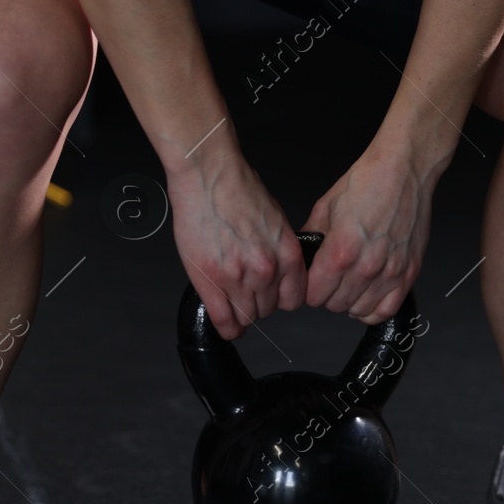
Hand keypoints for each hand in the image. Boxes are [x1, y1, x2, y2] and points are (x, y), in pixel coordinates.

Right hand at [169, 154, 306, 340]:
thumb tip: (278, 270)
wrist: (209, 176)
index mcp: (287, 255)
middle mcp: (267, 270)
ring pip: (246, 317)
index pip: (294, 300)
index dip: (281, 300)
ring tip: (232, 304)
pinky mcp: (211, 281)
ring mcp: (238, 278)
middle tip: (246, 293)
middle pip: (269, 310)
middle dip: (258, 304)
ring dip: (240, 314)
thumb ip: (279, 250)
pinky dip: (225, 327)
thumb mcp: (275, 221)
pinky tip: (225, 325)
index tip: (272, 298)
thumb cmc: (238, 189)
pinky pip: (223, 319)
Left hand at [304, 147, 431, 323]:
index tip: (313, 282)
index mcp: (340, 251)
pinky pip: (387, 309)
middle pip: (335, 305)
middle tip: (331, 281)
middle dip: (328, 295)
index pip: (314, 295)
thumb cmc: (368, 182)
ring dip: (350, 302)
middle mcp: (366, 266)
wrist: (404, 170)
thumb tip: (302, 255)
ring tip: (349, 287)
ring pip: (360, 311)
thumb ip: (311, 236)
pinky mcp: (409, 272)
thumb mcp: (325, 207)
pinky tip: (367, 297)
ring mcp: (390, 272)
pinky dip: (374, 310)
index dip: (309, 290)